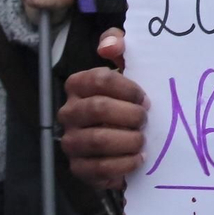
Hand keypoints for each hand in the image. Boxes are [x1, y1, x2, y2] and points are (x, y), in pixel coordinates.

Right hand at [59, 29, 146, 188]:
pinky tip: (137, 159)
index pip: (98, 79)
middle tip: (145, 120)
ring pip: (98, 139)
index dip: (127, 88)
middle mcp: (68, 113)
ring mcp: (71, 142)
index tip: (145, 98)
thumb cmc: (126, 100)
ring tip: (142, 140)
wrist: (125, 142)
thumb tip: (107, 46)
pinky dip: (124, 164)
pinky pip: (99, 168)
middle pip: (98, 108)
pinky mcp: (78, 168)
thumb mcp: (127, 68)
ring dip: (128, 140)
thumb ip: (119, 46)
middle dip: (129, 115)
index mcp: (77, 85)